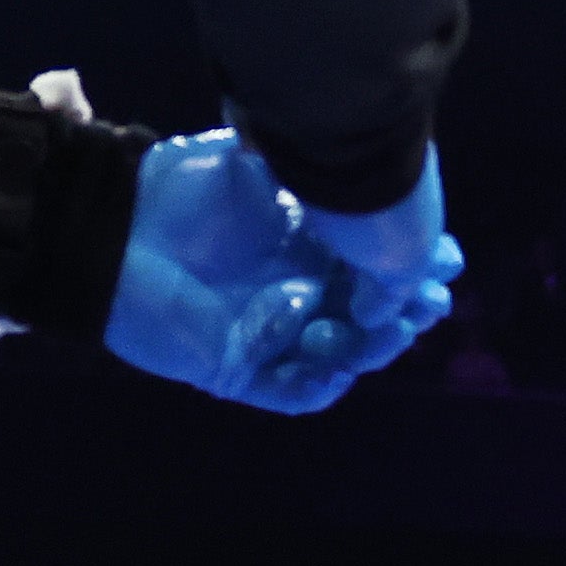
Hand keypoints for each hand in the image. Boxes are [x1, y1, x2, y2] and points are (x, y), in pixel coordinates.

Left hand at [104, 136, 464, 418]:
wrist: (119, 226)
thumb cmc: (192, 187)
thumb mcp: (273, 171)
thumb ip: (327, 188)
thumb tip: (385, 208)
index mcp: (312, 243)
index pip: (380, 267)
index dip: (418, 267)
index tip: (446, 258)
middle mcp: (299, 290)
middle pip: (374, 317)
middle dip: (408, 310)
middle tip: (425, 299)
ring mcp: (271, 333)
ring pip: (344, 355)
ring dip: (373, 347)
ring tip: (379, 325)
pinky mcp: (239, 371)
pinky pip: (293, 394)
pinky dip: (319, 385)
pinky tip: (334, 362)